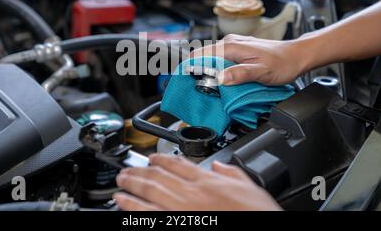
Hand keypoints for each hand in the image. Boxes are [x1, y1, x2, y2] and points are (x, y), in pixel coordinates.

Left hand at [113, 154, 281, 210]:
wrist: (259, 230)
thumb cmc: (255, 214)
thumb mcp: (250, 187)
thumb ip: (231, 172)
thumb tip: (218, 165)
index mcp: (207, 182)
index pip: (179, 163)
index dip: (162, 158)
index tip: (153, 157)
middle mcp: (191, 193)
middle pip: (159, 176)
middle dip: (140, 170)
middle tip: (127, 168)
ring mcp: (181, 211)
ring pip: (150, 192)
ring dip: (132, 185)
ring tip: (121, 181)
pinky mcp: (175, 225)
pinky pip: (149, 216)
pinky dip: (135, 209)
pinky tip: (124, 204)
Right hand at [191, 34, 305, 85]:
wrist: (295, 56)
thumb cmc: (282, 63)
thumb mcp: (261, 72)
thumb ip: (239, 74)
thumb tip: (220, 78)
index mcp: (231, 46)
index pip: (201, 54)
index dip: (191, 67)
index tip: (186, 80)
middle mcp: (229, 42)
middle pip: (203, 56)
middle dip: (197, 71)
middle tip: (198, 87)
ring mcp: (233, 45)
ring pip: (210, 58)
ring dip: (207, 71)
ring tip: (207, 85)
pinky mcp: (237, 50)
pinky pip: (219, 59)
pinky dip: (216, 69)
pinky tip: (220, 79)